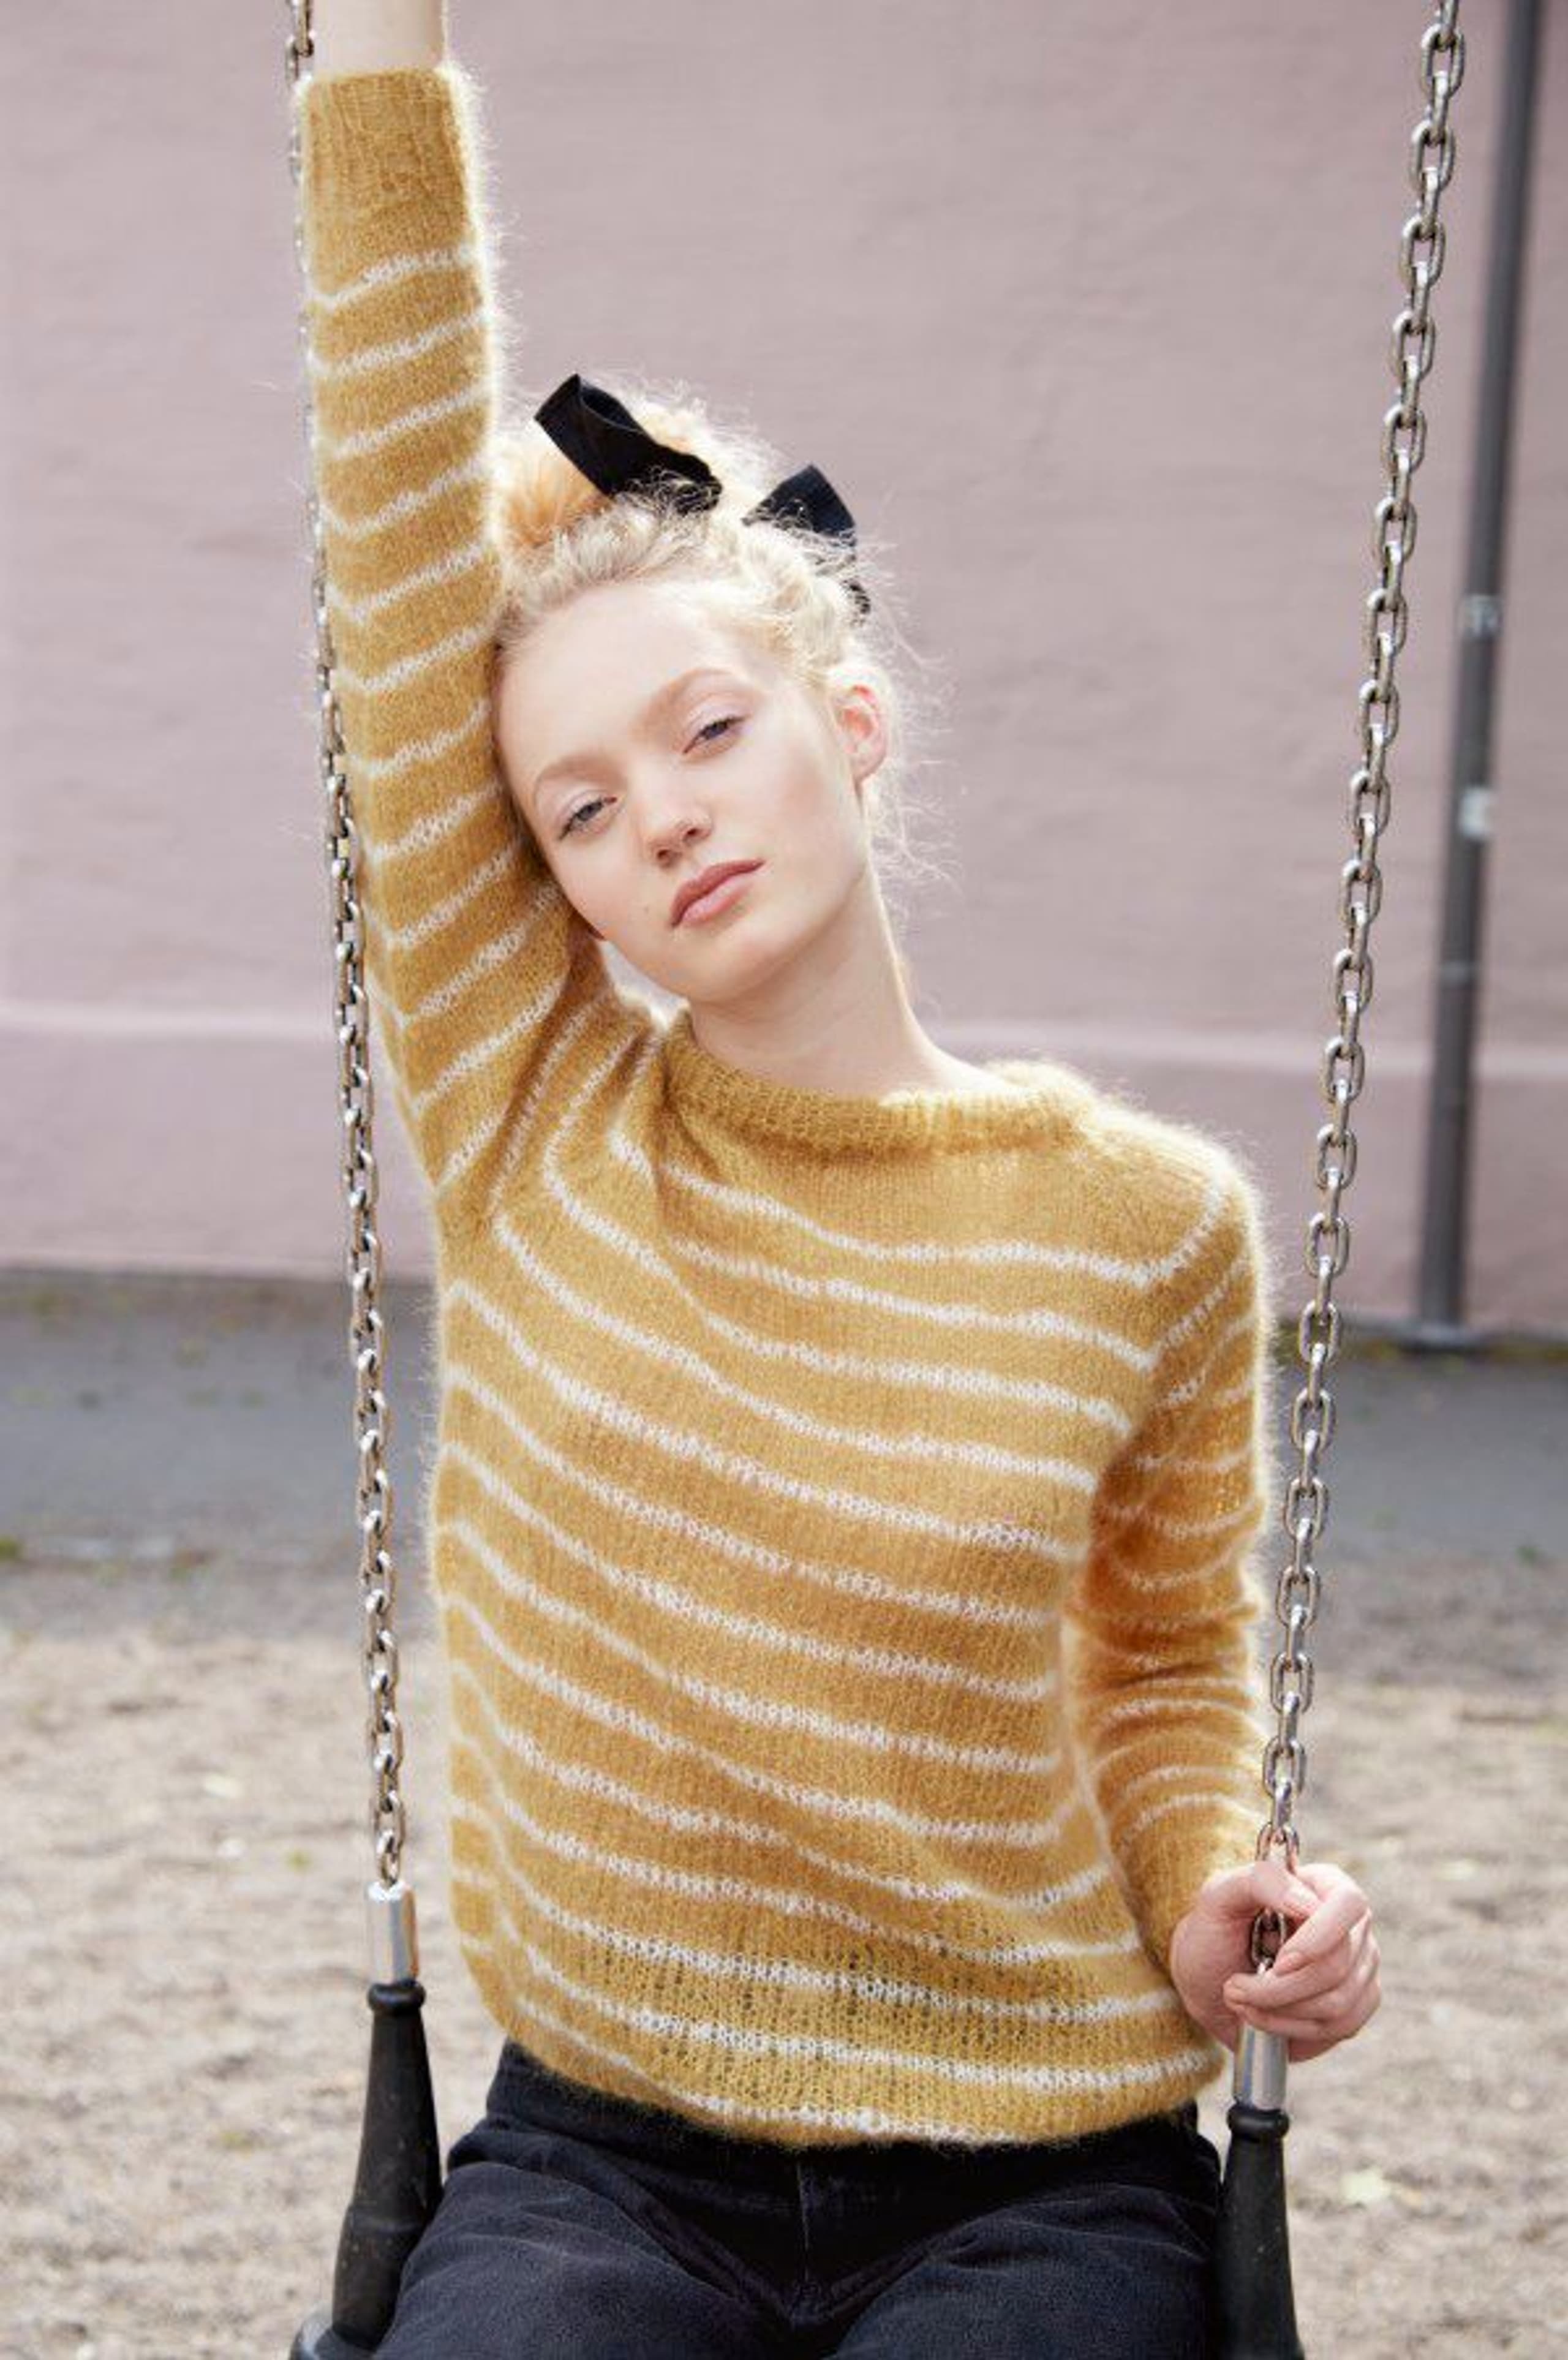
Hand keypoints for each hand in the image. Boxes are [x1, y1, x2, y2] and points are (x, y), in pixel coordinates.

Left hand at [1167, 1855, 1380, 2063]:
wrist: (1209, 1985)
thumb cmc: (1214, 1934)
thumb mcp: (1217, 1897)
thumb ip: (1259, 1882)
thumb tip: (1308, 1904)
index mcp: (1324, 1884)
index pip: (1349, 1903)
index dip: (1318, 1938)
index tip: (1278, 1963)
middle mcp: (1351, 1924)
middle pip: (1339, 1963)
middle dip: (1279, 1987)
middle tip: (1234, 1987)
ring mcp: (1359, 1967)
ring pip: (1338, 2002)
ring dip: (1279, 2009)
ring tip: (1241, 1999)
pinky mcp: (1357, 2006)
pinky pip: (1341, 2027)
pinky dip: (1292, 2028)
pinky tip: (1263, 2016)